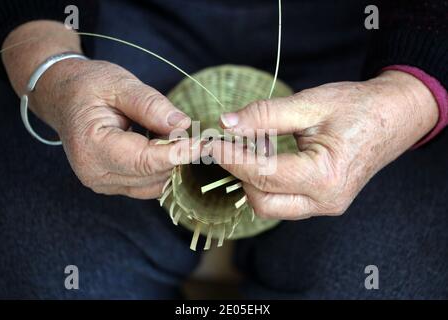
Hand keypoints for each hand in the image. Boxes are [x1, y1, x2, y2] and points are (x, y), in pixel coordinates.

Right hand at [31, 59, 195, 198]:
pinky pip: (147, 184)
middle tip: (195, 134)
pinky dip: (161, 168)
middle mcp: (95, 173)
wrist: (64, 96)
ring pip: (153, 184)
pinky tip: (163, 146)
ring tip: (174, 135)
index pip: (145, 161)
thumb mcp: (120, 84)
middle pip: (152, 176)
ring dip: (171, 163)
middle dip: (178, 156)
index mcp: (92, 147)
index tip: (204, 143)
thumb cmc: (88, 86)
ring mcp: (102, 182)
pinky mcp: (112, 184)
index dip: (178, 153)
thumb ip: (151, 105)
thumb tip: (183, 125)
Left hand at [212, 71, 438, 219]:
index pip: (262, 174)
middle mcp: (325, 201)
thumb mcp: (310, 105)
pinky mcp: (323, 203)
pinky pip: (284, 202)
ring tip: (250, 147)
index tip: (210, 142)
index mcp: (324, 177)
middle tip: (228, 144)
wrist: (394, 116)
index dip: (230, 157)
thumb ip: (265, 115)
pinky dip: (267, 184)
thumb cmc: (357, 107)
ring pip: (270, 206)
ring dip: (252, 181)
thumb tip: (226, 123)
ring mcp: (325, 206)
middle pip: (262, 201)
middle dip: (239, 174)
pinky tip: (265, 157)